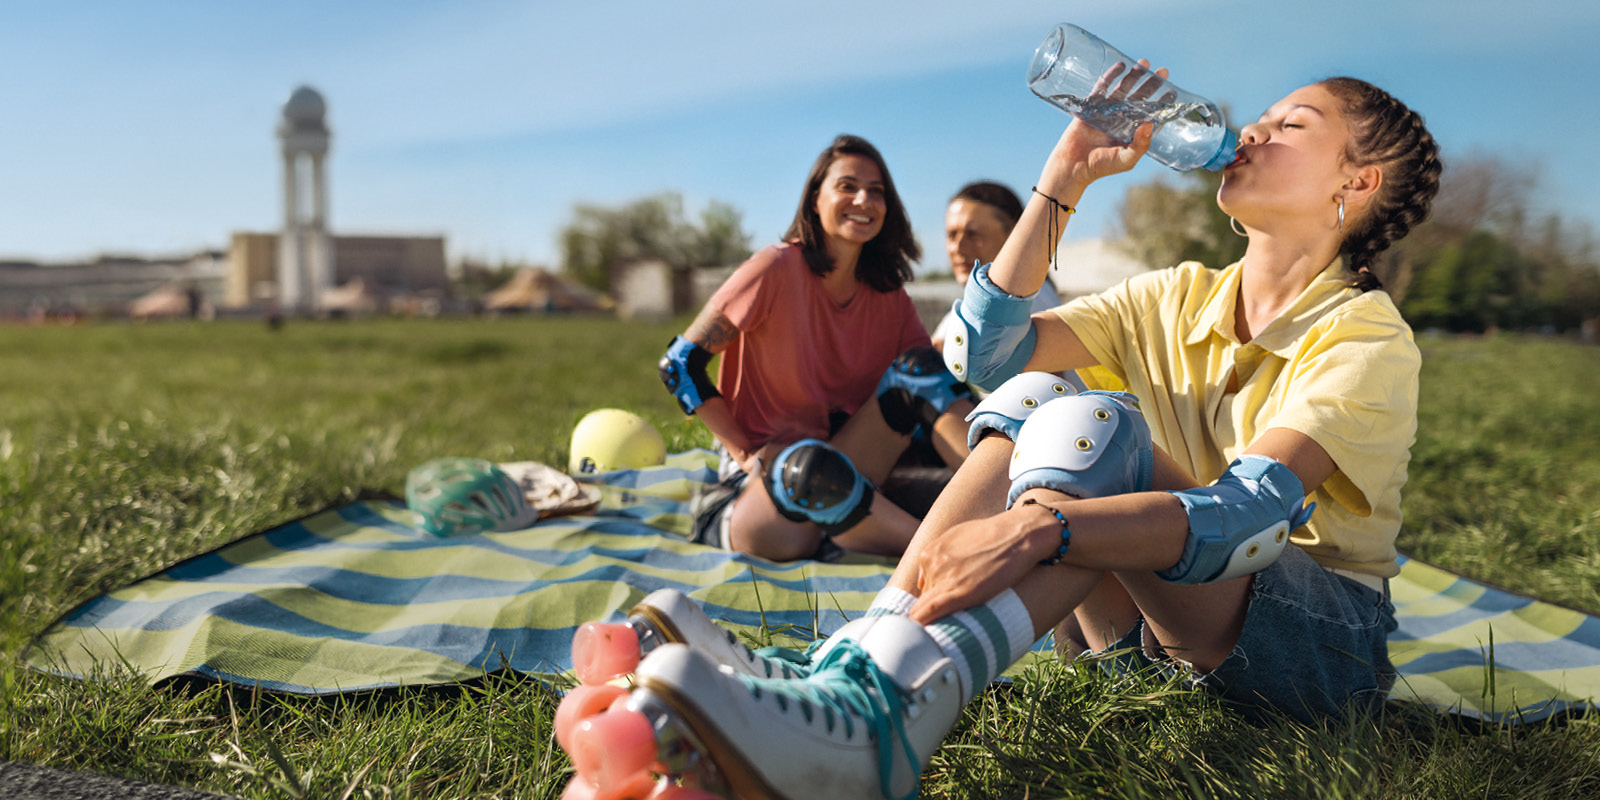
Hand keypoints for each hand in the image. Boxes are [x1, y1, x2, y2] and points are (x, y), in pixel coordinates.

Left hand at [910, 504, 1054, 623]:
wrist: (1018, 536)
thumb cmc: (994, 535)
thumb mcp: (959, 536)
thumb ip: (944, 555)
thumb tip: (935, 573)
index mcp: (930, 553)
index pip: (926, 585)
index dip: (935, 598)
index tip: (943, 608)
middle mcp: (931, 565)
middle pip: (928, 597)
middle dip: (938, 606)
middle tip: (956, 613)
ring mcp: (942, 578)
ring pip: (931, 608)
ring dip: (940, 616)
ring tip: (958, 620)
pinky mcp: (957, 593)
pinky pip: (929, 613)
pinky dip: (924, 624)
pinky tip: (924, 638)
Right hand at [1040, 59, 1172, 195]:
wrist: (1073, 166)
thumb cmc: (1101, 166)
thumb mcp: (1126, 159)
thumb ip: (1141, 145)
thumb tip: (1150, 123)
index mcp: (1132, 131)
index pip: (1151, 113)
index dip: (1162, 102)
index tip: (1173, 91)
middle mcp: (1121, 119)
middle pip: (1140, 97)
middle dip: (1151, 84)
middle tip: (1163, 71)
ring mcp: (1106, 112)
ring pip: (1123, 89)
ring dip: (1134, 76)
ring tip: (1144, 63)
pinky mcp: (1092, 107)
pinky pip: (1102, 87)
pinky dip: (1110, 75)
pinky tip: (1120, 65)